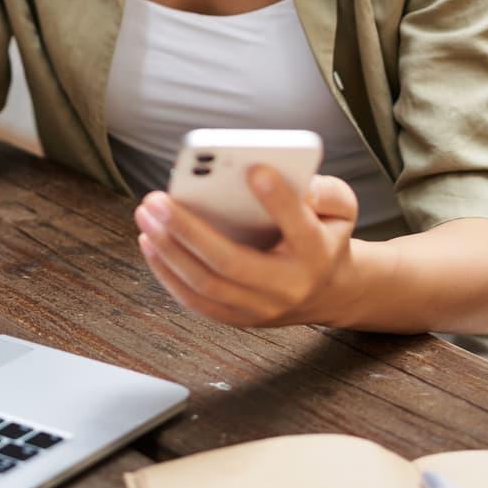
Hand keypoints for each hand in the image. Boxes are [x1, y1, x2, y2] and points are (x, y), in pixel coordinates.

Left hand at [134, 170, 358, 327]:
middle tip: (157, 199)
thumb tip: (301, 183)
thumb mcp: (341, 208)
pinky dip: (167, 273)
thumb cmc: (324, 234)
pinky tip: (148, 241)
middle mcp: (287, 286)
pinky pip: (195, 301)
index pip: (298, 226)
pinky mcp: (237, 318)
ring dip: (168, 250)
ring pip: (205, 285)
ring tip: (145, 215)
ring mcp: (259, 308)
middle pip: (232, 262)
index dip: (278, 200)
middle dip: (189, 230)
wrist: (328, 292)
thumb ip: (329, 191)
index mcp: (316, 253)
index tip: (254, 169)